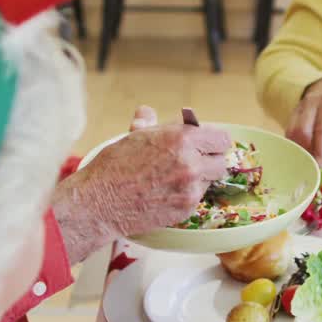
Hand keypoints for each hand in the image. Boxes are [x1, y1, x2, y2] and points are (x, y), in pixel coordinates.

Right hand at [51, 106, 230, 261]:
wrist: (100, 202)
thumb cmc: (113, 166)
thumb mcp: (134, 136)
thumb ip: (150, 122)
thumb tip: (148, 111)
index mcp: (182, 139)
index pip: (221, 139)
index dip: (213, 141)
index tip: (206, 144)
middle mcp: (191, 163)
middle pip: (221, 162)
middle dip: (209, 161)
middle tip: (194, 161)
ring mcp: (191, 189)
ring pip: (210, 181)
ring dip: (199, 178)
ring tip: (175, 177)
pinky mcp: (186, 209)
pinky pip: (197, 198)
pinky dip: (187, 195)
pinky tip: (167, 192)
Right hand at [286, 78, 321, 165]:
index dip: (320, 148)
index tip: (320, 164)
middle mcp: (310, 105)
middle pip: (302, 130)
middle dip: (306, 150)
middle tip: (313, 165)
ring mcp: (298, 109)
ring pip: (292, 132)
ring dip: (298, 149)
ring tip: (307, 160)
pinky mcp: (291, 115)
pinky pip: (288, 132)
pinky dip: (293, 145)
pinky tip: (300, 153)